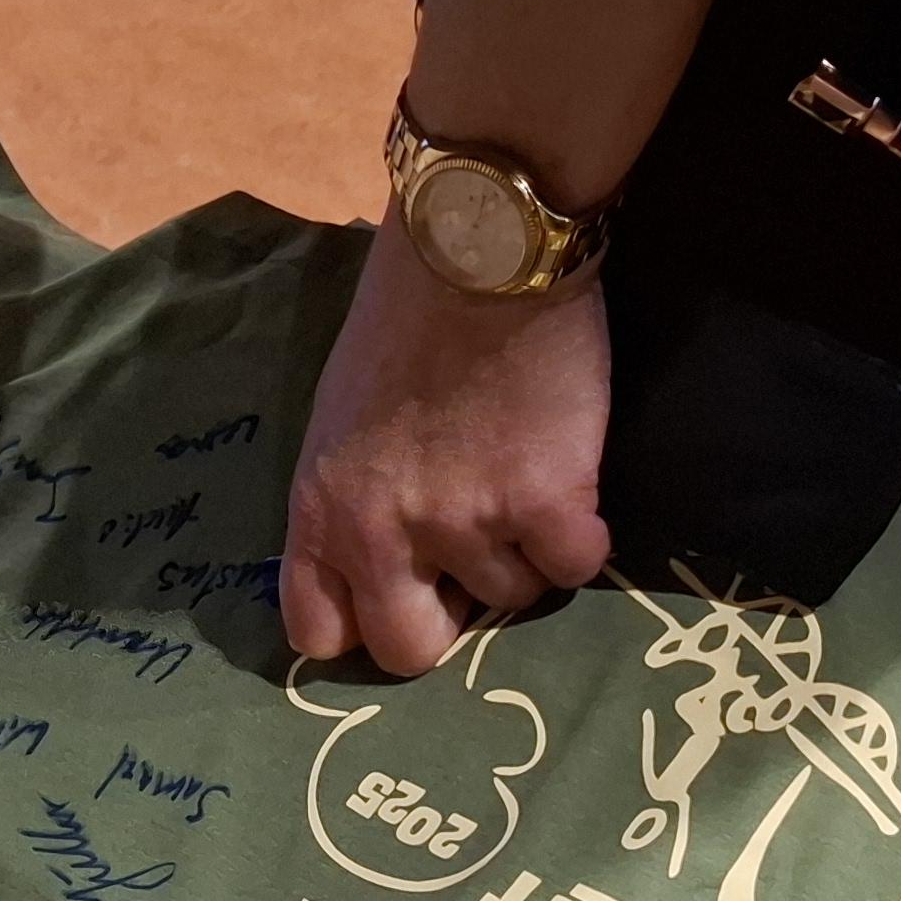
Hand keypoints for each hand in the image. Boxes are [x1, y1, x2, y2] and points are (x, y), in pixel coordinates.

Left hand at [282, 225, 613, 676]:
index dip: (366, 623)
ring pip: (509, 598)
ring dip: (524, 551)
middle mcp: (380, 532)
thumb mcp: (338, 420)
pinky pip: (575, 566)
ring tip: (524, 474)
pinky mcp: (544, 502)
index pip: (317, 634)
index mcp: (319, 510)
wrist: (478, 249)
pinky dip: (582, 532)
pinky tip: (572, 479)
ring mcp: (462, 522)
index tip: (401, 595)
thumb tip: (388, 564)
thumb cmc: (404, 319)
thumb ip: (350, 499)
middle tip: (474, 560)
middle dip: (449, 620)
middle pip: (410, 652)